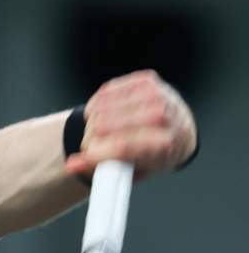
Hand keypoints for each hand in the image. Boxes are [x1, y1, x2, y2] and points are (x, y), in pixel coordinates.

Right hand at [64, 70, 197, 180]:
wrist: (181, 129)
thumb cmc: (155, 156)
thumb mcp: (135, 172)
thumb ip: (102, 169)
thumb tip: (72, 165)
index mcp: (163, 145)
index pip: (121, 146)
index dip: (96, 153)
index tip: (84, 156)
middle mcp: (162, 116)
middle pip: (106, 125)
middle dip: (91, 138)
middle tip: (93, 146)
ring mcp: (154, 94)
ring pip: (102, 107)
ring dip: (93, 122)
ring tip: (100, 132)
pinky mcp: (145, 80)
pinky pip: (107, 91)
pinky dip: (99, 105)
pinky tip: (104, 114)